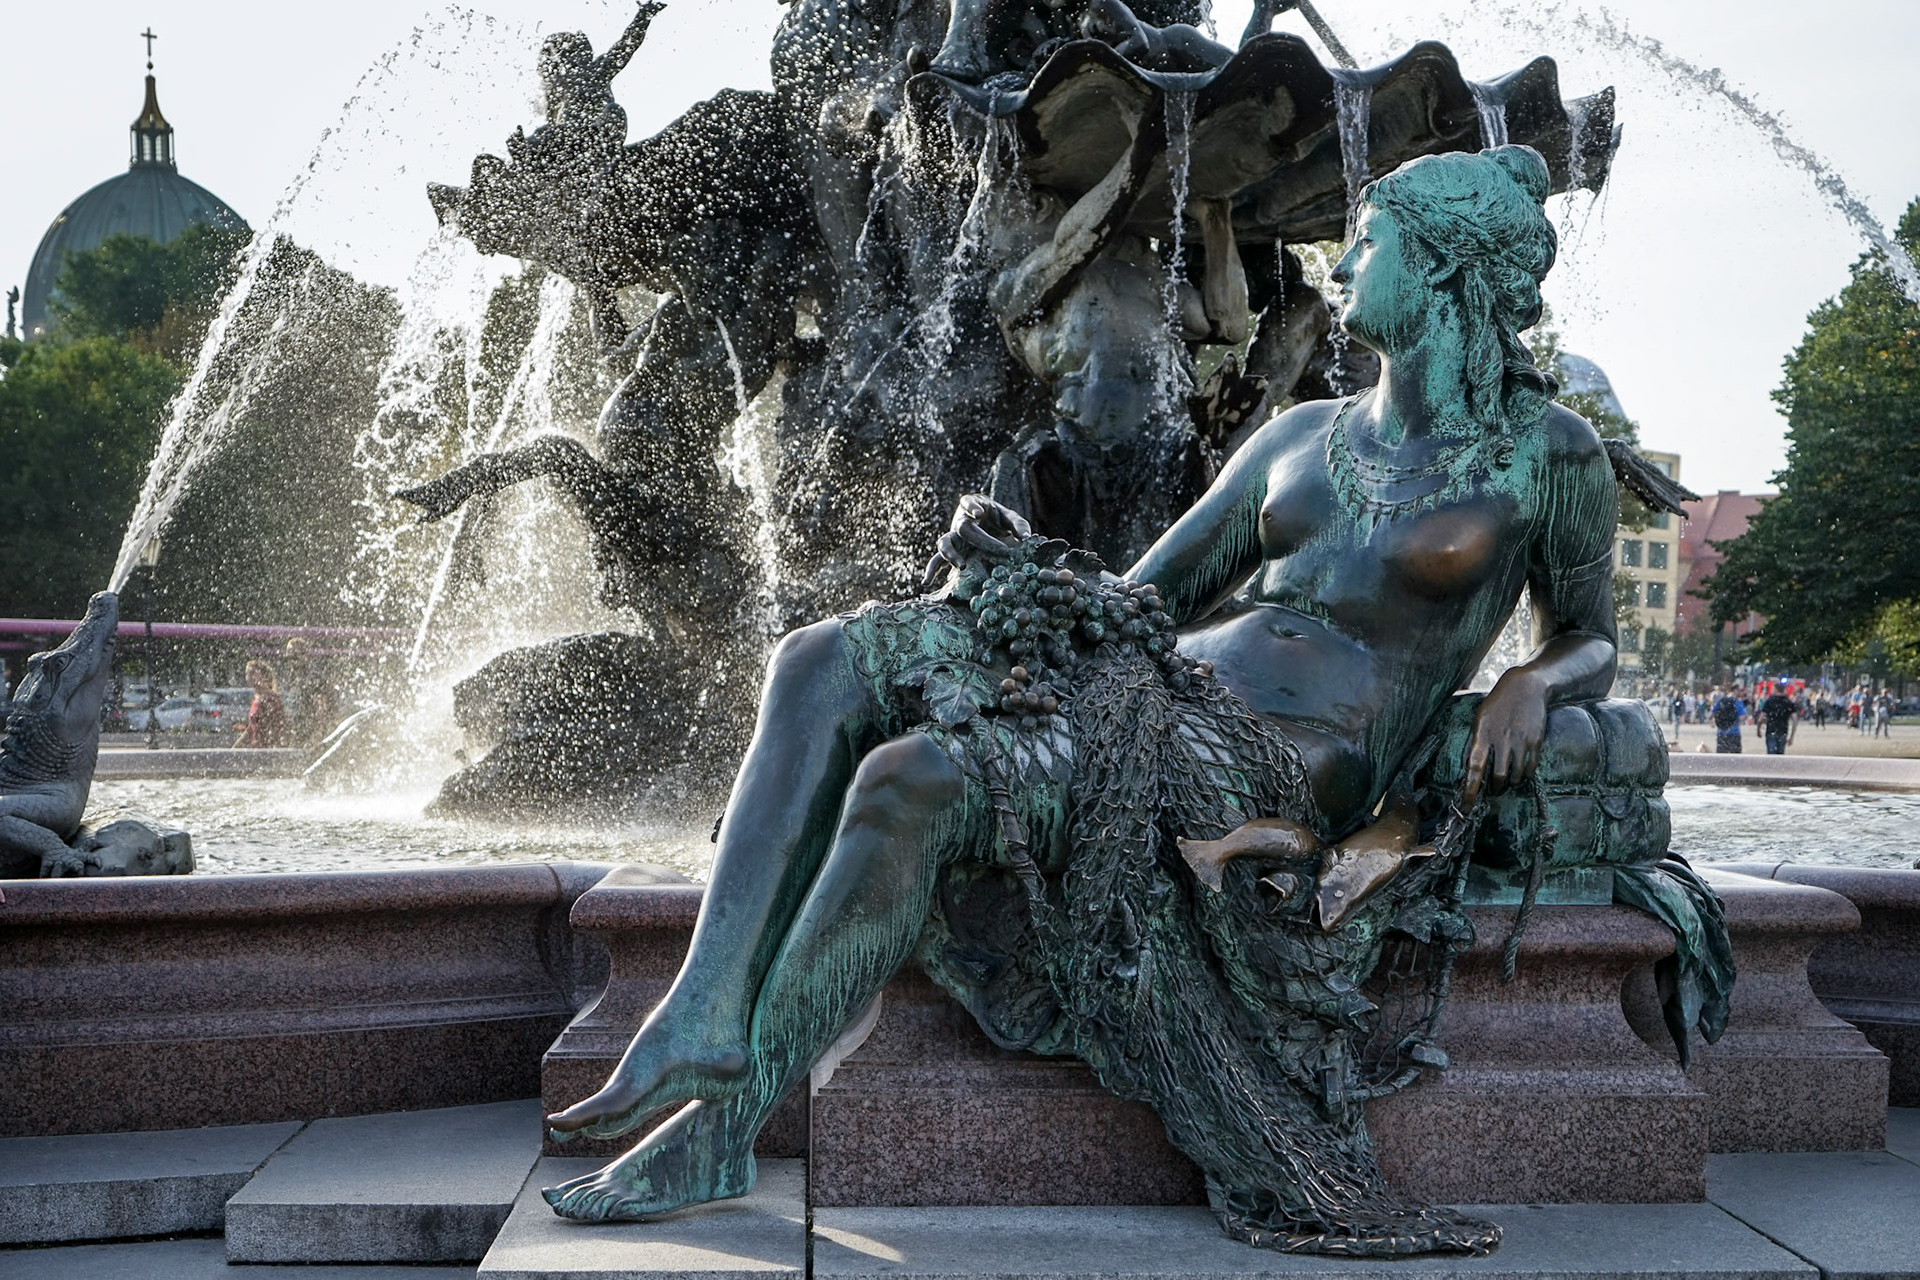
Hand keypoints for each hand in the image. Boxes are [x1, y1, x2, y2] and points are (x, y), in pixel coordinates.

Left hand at [1463, 669, 1548, 806]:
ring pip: (1515, 776)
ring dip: (1510, 783)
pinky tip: (1522, 774)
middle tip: (1493, 791)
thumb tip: (1469, 768)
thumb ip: (1476, 742)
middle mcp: (1500, 739)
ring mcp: (1519, 741)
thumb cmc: (1498, 704)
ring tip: (1507, 782)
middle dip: (1495, 789)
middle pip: (1497, 777)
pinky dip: (1525, 775)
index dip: (1470, 790)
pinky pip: (1530, 768)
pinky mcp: (1535, 741)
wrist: (1525, 686)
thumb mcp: (1480, 718)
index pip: (1474, 768)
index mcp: (1482, 734)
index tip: (1466, 807)